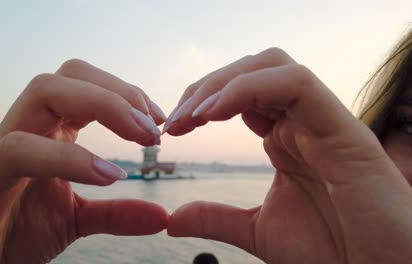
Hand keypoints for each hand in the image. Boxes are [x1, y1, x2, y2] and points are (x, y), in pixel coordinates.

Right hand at [0, 59, 168, 263]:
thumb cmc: (16, 236)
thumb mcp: (76, 221)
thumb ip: (116, 214)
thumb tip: (160, 217)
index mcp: (46, 133)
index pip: (85, 86)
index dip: (127, 94)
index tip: (159, 121)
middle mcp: (24, 130)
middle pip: (68, 77)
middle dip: (118, 93)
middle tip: (154, 127)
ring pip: (43, 92)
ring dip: (102, 105)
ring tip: (141, 139)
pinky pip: (18, 150)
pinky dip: (68, 157)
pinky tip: (109, 176)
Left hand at [166, 48, 411, 262]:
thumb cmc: (332, 250)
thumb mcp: (258, 230)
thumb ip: (217, 218)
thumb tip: (174, 218)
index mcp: (285, 138)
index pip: (239, 95)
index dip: (201, 103)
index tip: (172, 130)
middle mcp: (302, 122)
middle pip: (250, 71)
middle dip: (206, 88)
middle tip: (175, 121)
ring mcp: (322, 121)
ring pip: (271, 66)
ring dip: (222, 84)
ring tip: (193, 116)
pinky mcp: (343, 128)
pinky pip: (296, 84)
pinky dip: (249, 89)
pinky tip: (217, 113)